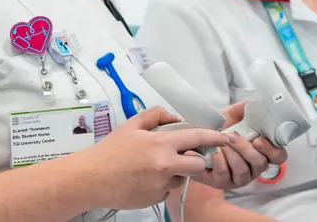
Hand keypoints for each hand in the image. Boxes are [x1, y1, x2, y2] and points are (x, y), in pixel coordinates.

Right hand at [80, 106, 226, 210]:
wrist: (91, 179)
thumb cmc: (110, 152)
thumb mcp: (132, 125)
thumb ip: (157, 115)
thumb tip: (175, 117)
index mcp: (161, 144)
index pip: (197, 138)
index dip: (215, 137)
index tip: (226, 137)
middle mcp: (165, 166)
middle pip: (198, 164)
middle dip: (195, 159)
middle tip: (183, 154)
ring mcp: (161, 185)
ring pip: (182, 178)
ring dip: (175, 172)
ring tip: (153, 167)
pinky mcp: (155, 199)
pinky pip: (167, 190)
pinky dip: (162, 185)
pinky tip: (145, 179)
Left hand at [197, 101, 288, 189]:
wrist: (195, 136)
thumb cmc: (218, 127)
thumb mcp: (233, 114)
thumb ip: (248, 107)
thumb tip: (260, 102)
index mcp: (262, 151)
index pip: (278, 156)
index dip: (272, 149)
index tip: (259, 139)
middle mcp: (253, 166)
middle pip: (260, 163)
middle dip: (245, 148)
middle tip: (233, 136)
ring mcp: (239, 177)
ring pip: (243, 170)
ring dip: (232, 153)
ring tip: (221, 140)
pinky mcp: (223, 183)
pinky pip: (224, 175)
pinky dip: (219, 160)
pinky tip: (213, 150)